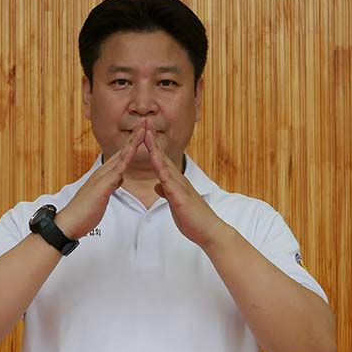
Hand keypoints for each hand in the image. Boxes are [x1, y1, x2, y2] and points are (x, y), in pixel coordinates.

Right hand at [54, 123, 145, 239]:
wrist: (69, 222)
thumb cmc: (85, 211)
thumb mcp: (103, 195)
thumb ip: (111, 185)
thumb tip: (119, 179)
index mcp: (105, 175)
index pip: (122, 155)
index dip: (133, 143)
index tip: (144, 132)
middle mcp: (103, 172)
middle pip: (123, 150)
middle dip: (135, 136)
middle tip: (146, 121)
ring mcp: (101, 178)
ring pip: (121, 156)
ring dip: (133, 142)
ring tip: (143, 129)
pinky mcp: (101, 187)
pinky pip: (116, 172)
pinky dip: (125, 161)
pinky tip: (131, 153)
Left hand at [141, 118, 229, 247]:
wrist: (208, 230)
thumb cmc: (193, 219)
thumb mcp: (175, 203)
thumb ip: (167, 193)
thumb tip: (158, 186)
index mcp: (175, 182)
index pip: (161, 160)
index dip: (152, 146)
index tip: (143, 132)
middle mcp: (178, 180)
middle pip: (162, 155)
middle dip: (152, 139)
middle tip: (144, 121)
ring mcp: (180, 186)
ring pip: (164, 163)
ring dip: (155, 147)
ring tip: (146, 132)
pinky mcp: (180, 196)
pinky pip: (168, 180)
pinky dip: (161, 168)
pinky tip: (155, 159)